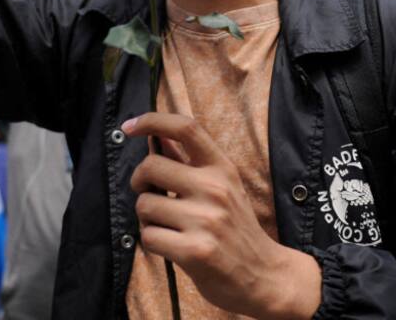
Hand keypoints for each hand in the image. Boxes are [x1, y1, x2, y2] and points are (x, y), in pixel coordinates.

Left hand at [124, 113, 320, 319]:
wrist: (264, 275)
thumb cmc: (236, 229)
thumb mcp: (222, 187)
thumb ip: (188, 162)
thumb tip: (156, 136)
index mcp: (222, 168)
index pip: (186, 128)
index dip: (153, 120)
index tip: (131, 126)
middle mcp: (214, 189)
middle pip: (151, 166)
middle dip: (139, 181)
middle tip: (150, 194)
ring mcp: (205, 220)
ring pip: (145, 205)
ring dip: (147, 218)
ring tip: (168, 226)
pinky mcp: (194, 251)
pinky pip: (148, 236)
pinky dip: (152, 241)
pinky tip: (171, 245)